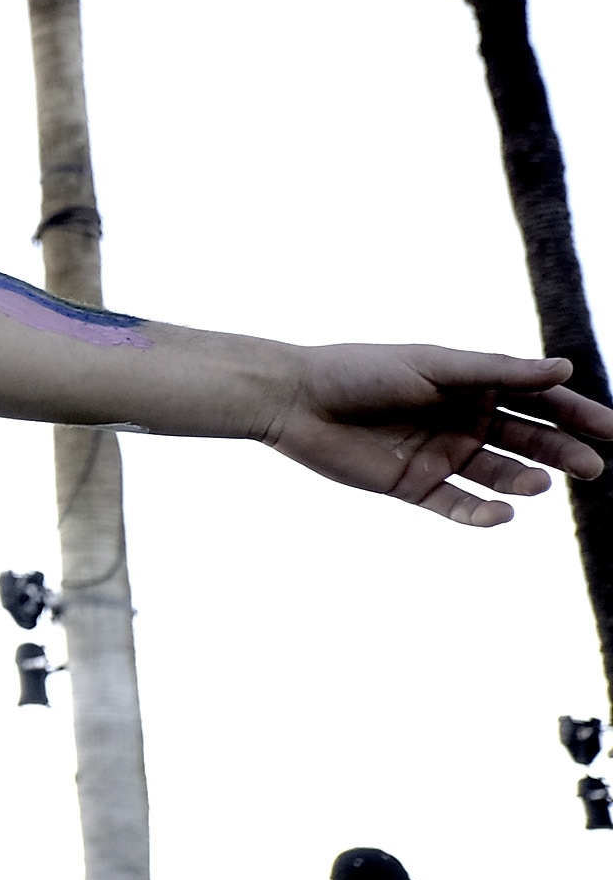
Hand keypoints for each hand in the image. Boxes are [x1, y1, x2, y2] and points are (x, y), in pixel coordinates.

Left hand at [269, 346, 612, 523]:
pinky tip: (502, 513)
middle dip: (562, 453)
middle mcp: (463, 419)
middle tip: (593, 468)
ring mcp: (441, 454)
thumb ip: (498, 371)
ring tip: (541, 484)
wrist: (296, 400)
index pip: (537, 400)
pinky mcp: (415, 485)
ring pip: (498, 475)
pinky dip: (482, 513)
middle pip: (527, 440)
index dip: (576, 415)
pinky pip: (458, 506)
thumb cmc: (361, 370)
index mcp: (471, 384)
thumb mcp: (434, 365)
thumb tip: (565, 370)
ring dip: (524, 481)